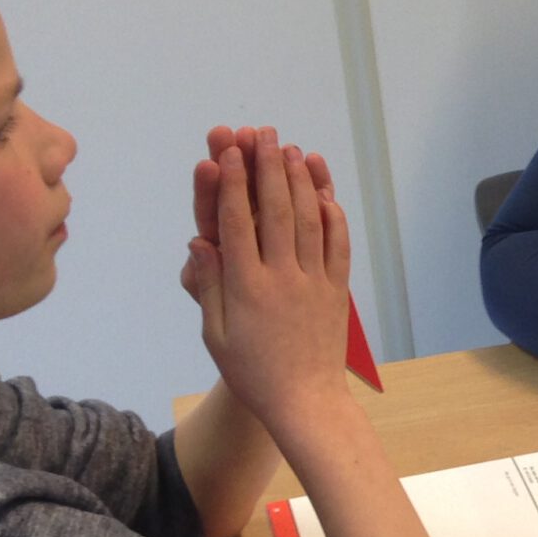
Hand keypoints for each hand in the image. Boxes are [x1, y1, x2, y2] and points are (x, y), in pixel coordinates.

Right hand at [184, 129, 352, 431]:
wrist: (304, 402)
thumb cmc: (252, 371)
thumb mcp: (216, 334)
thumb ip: (209, 286)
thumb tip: (199, 242)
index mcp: (246, 287)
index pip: (237, 223)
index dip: (231, 184)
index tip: (227, 153)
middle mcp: (283, 278)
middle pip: (276, 211)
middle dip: (268, 169)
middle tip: (263, 134)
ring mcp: (315, 282)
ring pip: (310, 222)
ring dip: (301, 182)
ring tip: (292, 150)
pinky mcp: (337, 291)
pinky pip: (338, 247)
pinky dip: (333, 216)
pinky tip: (326, 192)